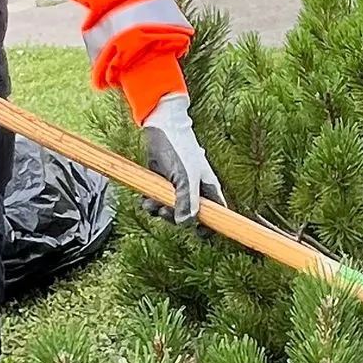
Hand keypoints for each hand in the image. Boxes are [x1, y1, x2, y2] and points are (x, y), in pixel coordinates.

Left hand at [142, 94, 224, 225]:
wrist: (162, 127)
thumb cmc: (180, 149)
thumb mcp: (185, 177)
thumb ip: (186, 201)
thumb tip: (185, 224)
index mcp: (208, 188)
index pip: (217, 213)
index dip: (212, 226)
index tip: (202, 235)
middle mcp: (194, 190)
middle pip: (189, 217)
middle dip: (175, 218)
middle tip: (165, 211)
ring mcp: (178, 188)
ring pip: (171, 211)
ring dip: (159, 211)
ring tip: (152, 202)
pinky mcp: (162, 184)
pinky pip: (157, 203)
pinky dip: (150, 204)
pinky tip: (146, 198)